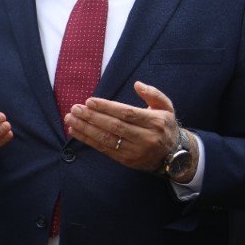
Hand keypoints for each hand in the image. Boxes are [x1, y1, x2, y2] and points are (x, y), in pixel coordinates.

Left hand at [65, 81, 183, 174]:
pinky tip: (75, 132)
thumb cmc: (164, 126)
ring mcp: (135, 151)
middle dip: (92, 117)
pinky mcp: (126, 160)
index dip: (107, 107)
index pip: (127, 113)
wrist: (173, 156)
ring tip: (70, 119)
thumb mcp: (166, 108)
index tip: (89, 101)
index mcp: (155, 122)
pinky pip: (104, 149)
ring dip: (85, 129)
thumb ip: (153, 94)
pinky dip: (87, 140)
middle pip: (114, 126)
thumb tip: (137, 84)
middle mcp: (146, 137)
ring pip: (107, 139)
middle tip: (75, 109)